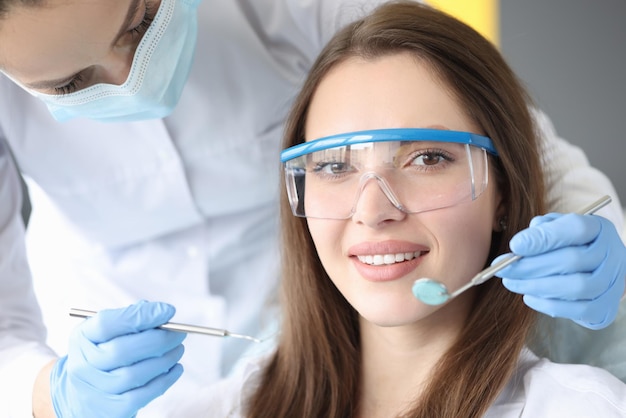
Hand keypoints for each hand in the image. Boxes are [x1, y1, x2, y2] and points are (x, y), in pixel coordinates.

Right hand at [50, 300, 185, 417]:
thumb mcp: (106, 334)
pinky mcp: (111, 410)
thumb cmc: (104, 356)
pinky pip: (143, 394)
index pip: (107, 324)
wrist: (86, 397)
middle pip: (122, 350)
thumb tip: (161, 313)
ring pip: (135, 374)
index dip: (141, 316)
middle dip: (158, 340)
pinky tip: (175, 368)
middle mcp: (83, 365)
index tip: (167, 311)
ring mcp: (95, 390)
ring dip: (165, 359)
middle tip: (179, 334)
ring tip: (178, 349)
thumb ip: (130, 319)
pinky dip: (165, 380)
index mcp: (82, 338)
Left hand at [494, 213, 625, 329]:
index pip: (575, 229)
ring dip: (536, 286)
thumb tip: (520, 244)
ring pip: (575, 287)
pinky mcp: (605, 309)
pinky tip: (528, 296)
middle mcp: (612, 254)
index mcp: (598, 229)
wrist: (597, 272)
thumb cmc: (570, 246)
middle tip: (501, 269)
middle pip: (571, 260)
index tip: (514, 246)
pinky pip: (578, 310)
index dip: (543, 238)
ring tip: (511, 282)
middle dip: (530, 266)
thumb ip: (541, 230)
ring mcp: (612, 283)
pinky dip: (548, 304)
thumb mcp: (556, 228)